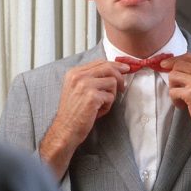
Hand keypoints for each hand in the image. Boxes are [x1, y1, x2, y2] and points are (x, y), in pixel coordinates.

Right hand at [40, 59, 128, 178]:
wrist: (66, 129)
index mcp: (74, 73)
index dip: (114, 65)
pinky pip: (111, 96)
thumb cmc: (73, 112)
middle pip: (108, 68)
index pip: (99, 62)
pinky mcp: (92, 96)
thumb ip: (90, 78)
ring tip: (101, 105)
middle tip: (123, 85)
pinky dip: (108, 106)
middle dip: (120, 76)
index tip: (124, 68)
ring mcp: (85, 85)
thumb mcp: (77, 89)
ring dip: (111, 95)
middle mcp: (78, 76)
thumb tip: (112, 71)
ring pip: (112, 82)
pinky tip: (98, 111)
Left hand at [160, 53, 190, 155]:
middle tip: (176, 88)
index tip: (165, 65)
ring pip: (173, 76)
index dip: (174, 60)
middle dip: (173, 77)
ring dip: (173, 88)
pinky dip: (175, 100)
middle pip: (178, 65)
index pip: (189, 56)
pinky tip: (183, 106)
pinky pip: (172, 91)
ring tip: (182, 98)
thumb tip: (174, 64)